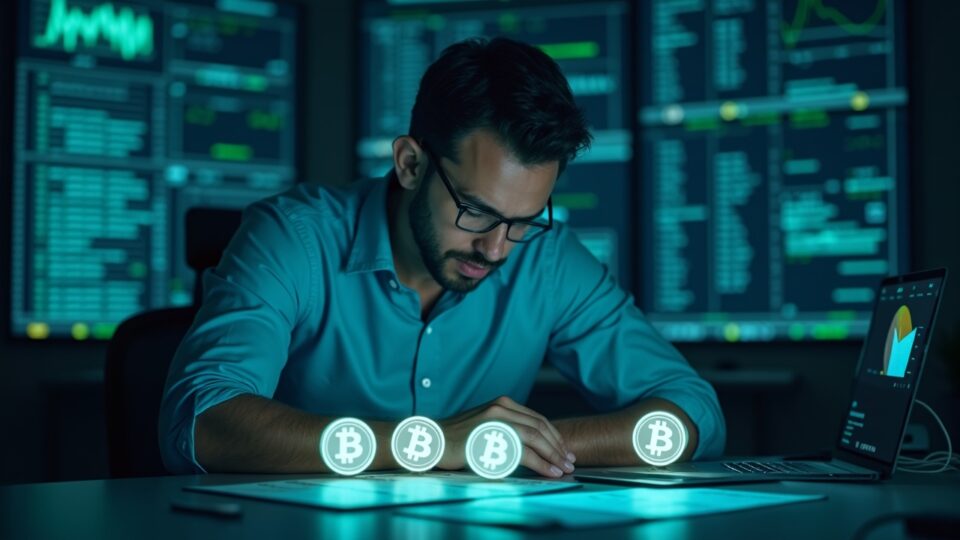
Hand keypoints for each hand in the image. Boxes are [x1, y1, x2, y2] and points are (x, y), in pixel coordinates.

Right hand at [436, 396, 576, 477]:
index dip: (554, 436)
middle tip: (570, 461)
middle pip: (540, 427)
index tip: (564, 450)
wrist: (433, 440)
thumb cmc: (459, 438)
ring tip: (564, 469)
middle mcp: (502, 408)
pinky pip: (523, 452)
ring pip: (535, 438)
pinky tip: (549, 472)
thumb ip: (507, 428)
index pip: (538, 418)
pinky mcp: (491, 437)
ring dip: (553, 455)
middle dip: (558, 446)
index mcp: (503, 403)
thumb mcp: (486, 424)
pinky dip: (540, 464)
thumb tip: (532, 445)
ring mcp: (496, 421)